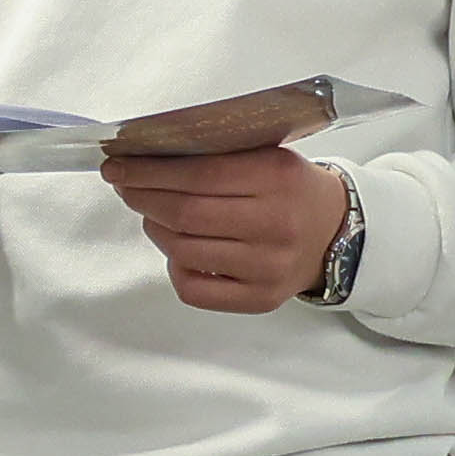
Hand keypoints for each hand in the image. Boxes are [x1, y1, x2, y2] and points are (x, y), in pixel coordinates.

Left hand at [100, 146, 345, 313]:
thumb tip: (148, 157)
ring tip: (150, 213)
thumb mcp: (267, 156)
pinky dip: (174, 266)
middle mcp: (275, 224)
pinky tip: (177, 249)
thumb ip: (218, 155)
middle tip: (124, 186)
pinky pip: (195, 289)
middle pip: (186, 214)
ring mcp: (268, 267)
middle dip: (143, 197)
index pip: (198, 174)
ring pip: (184, 251)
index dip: (149, 172)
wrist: (336, 232)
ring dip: (154, 228)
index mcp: (277, 177)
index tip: (118, 166)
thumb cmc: (291, 189)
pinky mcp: (260, 299)